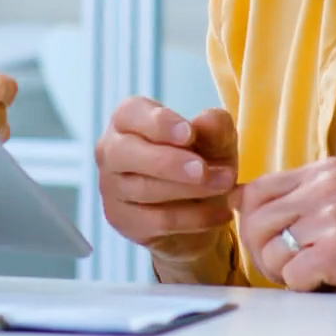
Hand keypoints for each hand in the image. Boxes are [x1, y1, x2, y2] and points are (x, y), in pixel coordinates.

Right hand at [95, 97, 238, 263]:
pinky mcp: (123, 221)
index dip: (158, 123)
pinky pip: (156, 221)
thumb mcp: (217, 140)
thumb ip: (214, 127)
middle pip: (125, 153)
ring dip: (188, 190)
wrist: (200, 208)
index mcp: (127, 119)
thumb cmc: (201, 159)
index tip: (189, 133)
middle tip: (202, 169)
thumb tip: (205, 121)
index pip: (130, 114)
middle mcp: (111, 151)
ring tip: (224, 185)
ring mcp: (112, 188)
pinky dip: (193, 218)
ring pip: (143, 189)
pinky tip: (221, 213)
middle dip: (167, 162)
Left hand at [232, 157, 335, 293]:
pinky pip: (291, 275)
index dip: (253, 228)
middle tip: (299, 268)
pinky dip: (306, 288)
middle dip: (266, 255)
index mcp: (326, 169)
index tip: (281, 246)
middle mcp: (330, 183)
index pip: (253, 191)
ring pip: (269, 250)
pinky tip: (333, 280)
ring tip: (319, 272)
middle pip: (255, 221)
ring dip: (286, 274)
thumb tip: (231, 196)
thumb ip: (287, 202)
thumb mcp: (329, 212)